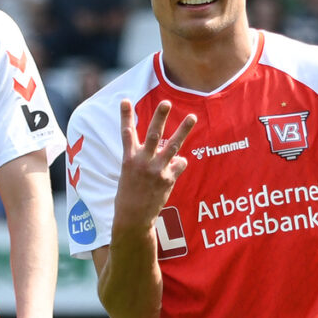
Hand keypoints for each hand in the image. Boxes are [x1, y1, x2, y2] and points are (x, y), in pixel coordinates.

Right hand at [113, 99, 195, 231]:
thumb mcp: (128, 175)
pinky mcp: (167, 179)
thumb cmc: (128, 196)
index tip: (125, 99)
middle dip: (160, 117)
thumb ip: (143, 160)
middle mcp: (142, 162)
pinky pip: (179, 165)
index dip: (126, 116)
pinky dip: (179, 163)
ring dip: (183, 130)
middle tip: (167, 102)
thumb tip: (164, 154)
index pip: (126, 133)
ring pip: (172, 145)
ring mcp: (156, 170)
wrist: (133, 218)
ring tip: (192, 116)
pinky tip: (176, 165)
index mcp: (129, 159)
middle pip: (153, 134)